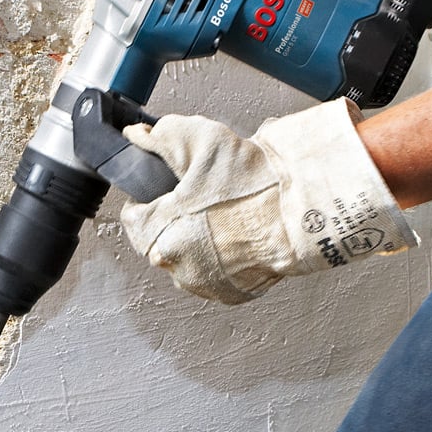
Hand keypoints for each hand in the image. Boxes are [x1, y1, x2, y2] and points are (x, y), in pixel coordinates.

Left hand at [118, 99, 416, 304]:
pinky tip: (236, 236)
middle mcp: (175, 265)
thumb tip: (138, 137)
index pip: (132, 217)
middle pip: (158, 239)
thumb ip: (162, 137)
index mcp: (158, 233)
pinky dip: (219, 258)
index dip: (147, 198)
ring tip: (221, 217)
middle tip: (199, 199)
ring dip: (195, 241)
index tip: (164, 191)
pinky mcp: (228, 294)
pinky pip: (212, 274)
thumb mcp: (203, 141)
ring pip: (185, 259)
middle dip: (173, 220)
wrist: (299, 214)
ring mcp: (202, 284)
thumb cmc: (254, 183)